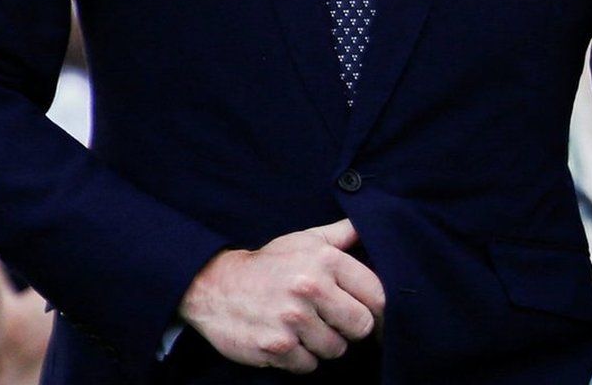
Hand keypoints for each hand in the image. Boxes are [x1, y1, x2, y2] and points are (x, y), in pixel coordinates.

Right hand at [178, 219, 384, 372]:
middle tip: (334, 322)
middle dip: (352, 328)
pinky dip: (302, 359)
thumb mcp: (304, 240)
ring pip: (336, 349)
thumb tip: (369, 225)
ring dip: (326, 345)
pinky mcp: (275, 347)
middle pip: (361, 326)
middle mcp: (311, 288)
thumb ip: (342, 234)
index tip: (370, 313)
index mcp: (326, 260)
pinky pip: (309, 365)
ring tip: (308, 330)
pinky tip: (290, 342)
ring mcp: (292, 320)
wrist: (213, 286)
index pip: (378, 295)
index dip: (378, 309)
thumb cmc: (267, 265)